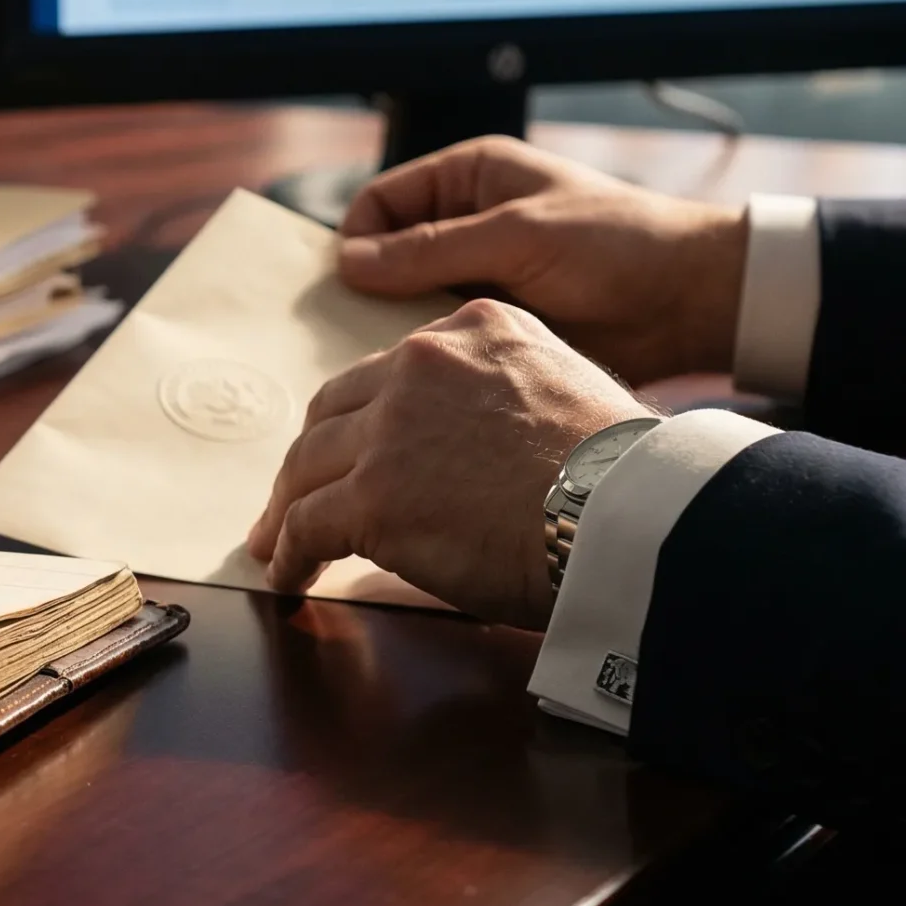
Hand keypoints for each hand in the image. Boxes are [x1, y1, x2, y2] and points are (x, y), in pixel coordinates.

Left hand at [244, 300, 652, 629]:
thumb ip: (509, 400)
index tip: (355, 444)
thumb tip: (484, 453)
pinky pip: (307, 525)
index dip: (366, 414)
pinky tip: (287, 575)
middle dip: (314, 454)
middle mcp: (422, 364)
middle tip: (297, 491)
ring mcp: (390, 428)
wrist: (629, 513)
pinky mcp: (370, 494)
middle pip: (336, 410)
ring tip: (276, 540)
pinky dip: (288, 553)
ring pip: (309, 465)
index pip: (395, 371)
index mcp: (474, 330)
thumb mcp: (566, 391)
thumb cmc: (624, 476)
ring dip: (288, 506)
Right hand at [336, 136, 748, 386]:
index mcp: (468, 178)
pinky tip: (424, 378)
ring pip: (409, 301)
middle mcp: (465, 223)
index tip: (348, 285)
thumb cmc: (617, 245)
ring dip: (399, 328)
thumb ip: (431, 249)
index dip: (358, 239)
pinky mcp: (496, 323)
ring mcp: (479, 276)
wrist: (693, 301)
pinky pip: (443, 338)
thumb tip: (349, 262)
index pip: (379, 202)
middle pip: (386, 254)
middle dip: (370, 290)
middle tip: (354, 334)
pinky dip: (431, 355)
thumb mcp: (517, 236)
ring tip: (390, 363)